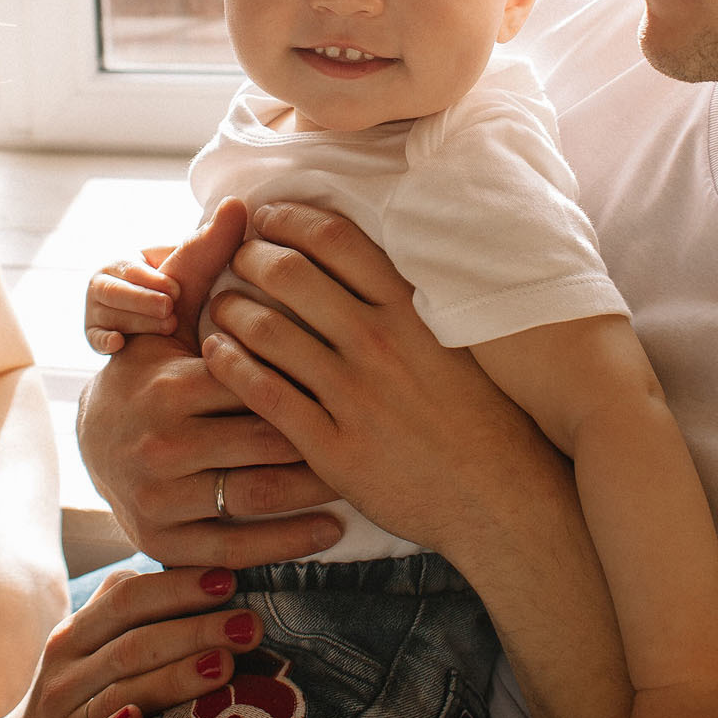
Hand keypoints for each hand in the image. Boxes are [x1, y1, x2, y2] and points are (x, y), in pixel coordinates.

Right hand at [0, 565, 266, 717]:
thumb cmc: (76, 693)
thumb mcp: (87, 645)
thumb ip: (126, 606)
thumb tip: (198, 565)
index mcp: (73, 636)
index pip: (126, 599)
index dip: (178, 587)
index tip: (228, 578)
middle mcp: (65, 675)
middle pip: (133, 645)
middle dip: (194, 631)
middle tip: (249, 625)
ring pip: (122, 694)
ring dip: (175, 678)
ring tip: (225, 665)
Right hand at [75, 200, 343, 566]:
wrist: (98, 444)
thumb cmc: (152, 367)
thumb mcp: (169, 318)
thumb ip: (205, 263)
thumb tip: (240, 204)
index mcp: (169, 384)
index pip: (259, 378)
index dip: (313, 374)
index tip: (361, 370)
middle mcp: (162, 443)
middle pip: (267, 438)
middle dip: (327, 431)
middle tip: (382, 427)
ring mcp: (161, 498)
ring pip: (260, 495)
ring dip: (318, 488)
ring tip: (365, 474)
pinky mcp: (164, 542)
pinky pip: (237, 549)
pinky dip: (289, 543)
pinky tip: (331, 529)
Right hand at [86, 256, 183, 353]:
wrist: (140, 309)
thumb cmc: (159, 283)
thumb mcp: (164, 262)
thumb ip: (178, 254)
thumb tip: (199, 244)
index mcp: (116, 264)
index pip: (130, 270)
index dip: (153, 280)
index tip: (177, 290)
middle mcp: (99, 286)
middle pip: (114, 292)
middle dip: (143, 300)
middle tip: (169, 307)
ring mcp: (93, 312)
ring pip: (109, 317)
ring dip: (139, 322)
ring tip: (169, 326)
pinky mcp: (93, 335)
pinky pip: (95, 340)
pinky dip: (105, 342)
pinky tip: (119, 342)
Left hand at [195, 201, 567, 561]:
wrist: (500, 499)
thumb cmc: (481, 417)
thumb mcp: (456, 342)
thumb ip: (408, 302)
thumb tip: (360, 260)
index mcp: (411, 310)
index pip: (335, 238)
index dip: (290, 218)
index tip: (269, 219)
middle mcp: (380, 343)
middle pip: (290, 274)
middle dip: (251, 257)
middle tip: (238, 260)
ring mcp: (355, 396)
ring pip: (267, 331)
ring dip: (231, 309)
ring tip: (222, 306)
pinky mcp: (333, 447)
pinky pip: (264, 394)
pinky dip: (230, 366)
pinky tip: (218, 356)